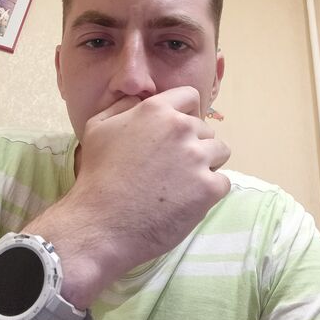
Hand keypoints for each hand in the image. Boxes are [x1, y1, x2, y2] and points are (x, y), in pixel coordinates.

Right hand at [74, 86, 230, 273]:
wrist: (101, 223)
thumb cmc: (96, 175)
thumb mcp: (97, 127)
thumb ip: (122, 106)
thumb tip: (140, 99)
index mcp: (156, 109)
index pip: (189, 96)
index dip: (185, 113)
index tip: (177, 132)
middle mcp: (180, 127)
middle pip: (205, 129)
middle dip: (192, 143)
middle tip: (171, 167)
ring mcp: (196, 157)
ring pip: (219, 152)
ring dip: (206, 164)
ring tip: (182, 183)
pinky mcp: (208, 187)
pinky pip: (223, 182)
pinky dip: (209, 191)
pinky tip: (187, 200)